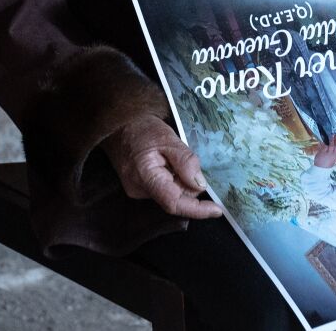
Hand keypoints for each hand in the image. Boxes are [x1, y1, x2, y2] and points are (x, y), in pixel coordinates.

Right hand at [102, 116, 221, 220]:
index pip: (174, 203)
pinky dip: (173, 179)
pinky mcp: (139, 189)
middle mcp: (139, 191)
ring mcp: (138, 191)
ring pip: (171, 194)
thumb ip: (185, 161)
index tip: (217, 210)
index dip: (197, 210)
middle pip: (176, 198)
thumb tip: (201, 185)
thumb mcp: (168, 138)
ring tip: (173, 157)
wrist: (118, 125)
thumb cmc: (142, 128)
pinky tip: (169, 164)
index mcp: (145, 177)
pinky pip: (164, 190)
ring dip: (181, 180)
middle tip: (185, 159)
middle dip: (189, 185)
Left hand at [311, 135, 335, 168]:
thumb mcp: (334, 157)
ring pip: (331, 145)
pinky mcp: (322, 152)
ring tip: (332, 135)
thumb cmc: (328, 161)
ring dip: (332, 140)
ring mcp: (328, 153)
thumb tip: (335, 140)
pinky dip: (323, 142)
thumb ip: (335, 150)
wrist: (321, 168)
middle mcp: (334, 154)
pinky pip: (323, 145)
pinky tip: (323, 139)